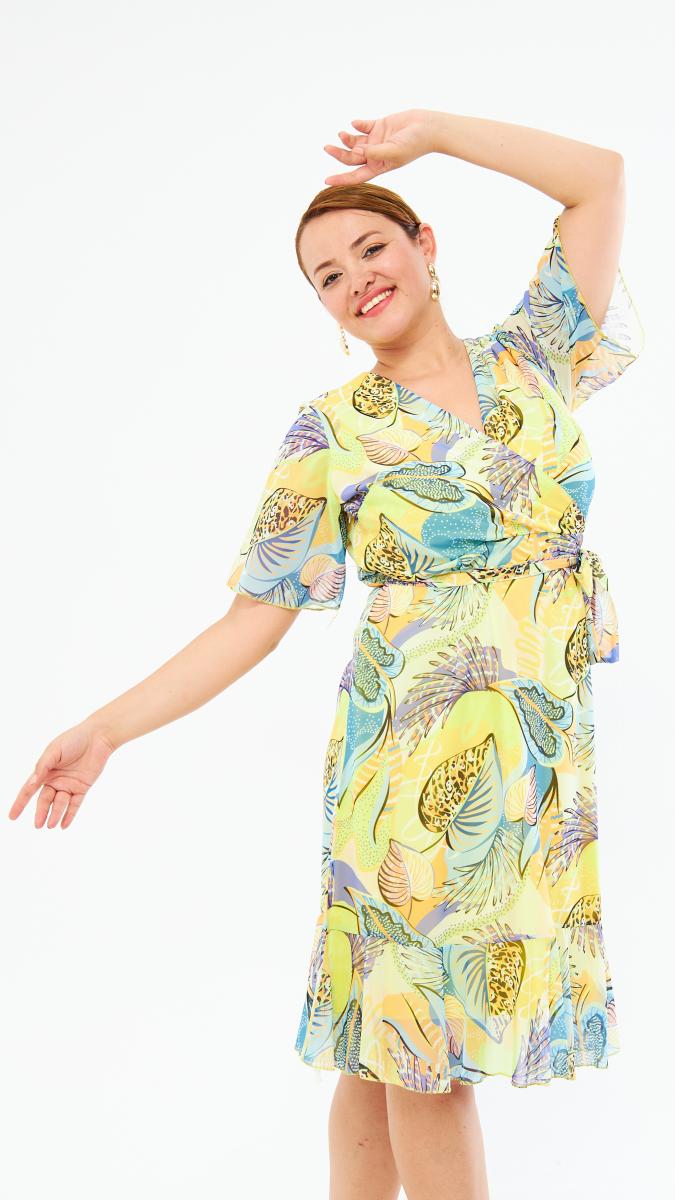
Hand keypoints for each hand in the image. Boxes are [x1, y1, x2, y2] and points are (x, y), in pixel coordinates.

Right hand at [9, 722, 115, 828]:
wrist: (97, 736)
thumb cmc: (73, 739)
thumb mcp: (54, 751)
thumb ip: (42, 767)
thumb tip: (32, 783)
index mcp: (45, 770)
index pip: (29, 790)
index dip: (20, 803)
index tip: (12, 816)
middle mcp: (55, 779)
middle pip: (45, 800)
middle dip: (40, 812)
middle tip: (38, 825)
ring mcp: (69, 784)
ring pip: (60, 803)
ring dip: (55, 814)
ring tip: (51, 825)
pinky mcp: (82, 787)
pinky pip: (75, 804)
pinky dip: (70, 815)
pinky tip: (64, 825)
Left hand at [322, 109, 440, 186]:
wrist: (427, 128)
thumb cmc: (414, 144)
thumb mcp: (393, 152)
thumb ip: (375, 152)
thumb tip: (357, 150)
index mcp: (378, 166)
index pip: (356, 176)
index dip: (341, 179)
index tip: (326, 181)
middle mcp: (375, 155)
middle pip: (351, 157)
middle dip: (338, 154)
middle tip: (327, 147)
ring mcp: (376, 140)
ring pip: (355, 141)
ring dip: (346, 138)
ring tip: (341, 133)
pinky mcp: (379, 126)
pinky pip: (363, 126)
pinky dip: (357, 124)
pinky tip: (355, 123)